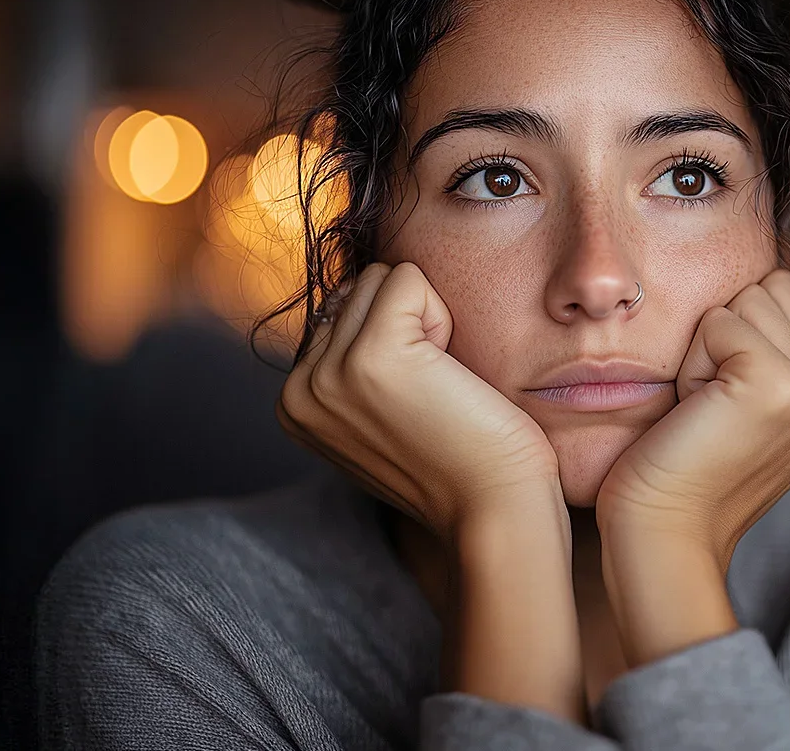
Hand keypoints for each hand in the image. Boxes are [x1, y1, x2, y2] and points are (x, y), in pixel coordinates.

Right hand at [278, 261, 565, 548]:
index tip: (415, 404)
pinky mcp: (370, 353)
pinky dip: (442, 315)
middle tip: (433, 393)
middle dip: (409, 324)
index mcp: (294, 403)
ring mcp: (327, 372)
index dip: (397, 340)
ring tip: (440, 385)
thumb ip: (354, 368)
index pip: (342, 310)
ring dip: (426, 320)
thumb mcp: (383, 416)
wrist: (494, 510)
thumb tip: (357, 295)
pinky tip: (449, 373)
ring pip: (383, 278)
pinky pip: (409, 278)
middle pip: (360, 287)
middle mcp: (298, 388)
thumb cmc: (460, 461)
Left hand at [595, 267, 789, 569]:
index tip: (729, 397)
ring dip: (708, 346)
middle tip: (713, 402)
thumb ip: (778, 344)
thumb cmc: (686, 461)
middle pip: (775, 285)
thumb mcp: (749, 399)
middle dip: (727, 330)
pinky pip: (718, 321)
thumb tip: (770, 278)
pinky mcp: (777, 384)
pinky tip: (695, 409)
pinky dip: (692, 360)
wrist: (663, 529)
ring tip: (706, 407)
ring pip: (748, 296)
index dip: (744, 329)